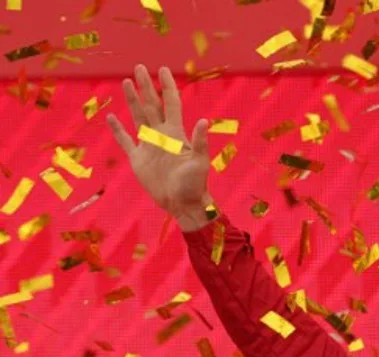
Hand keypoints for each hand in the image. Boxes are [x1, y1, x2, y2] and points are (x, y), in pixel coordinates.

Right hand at [107, 65, 212, 231]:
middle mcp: (162, 135)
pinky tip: (111, 118)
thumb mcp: (200, 162)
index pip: (171, 103)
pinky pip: (125, 140)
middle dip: (146, 86)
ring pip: (138, 117)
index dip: (168, 86)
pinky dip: (118, 130)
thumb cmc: (195, 185)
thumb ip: (200, 142)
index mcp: (176, 133)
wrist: (182, 204)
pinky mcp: (138, 159)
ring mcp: (149, 145)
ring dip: (132, 100)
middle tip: (140, 67)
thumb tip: (204, 121)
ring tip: (126, 82)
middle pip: (152, 104)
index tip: (163, 69)